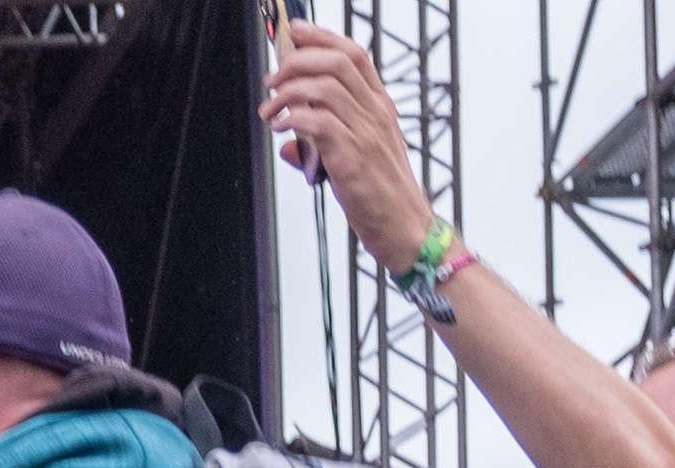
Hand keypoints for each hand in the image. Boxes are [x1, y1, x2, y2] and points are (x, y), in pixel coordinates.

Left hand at [265, 22, 434, 271]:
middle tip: (272, 79)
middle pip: (337, 63)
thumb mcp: (355, 161)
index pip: (355, 55)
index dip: (323, 38)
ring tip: (269, 108)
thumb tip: (289, 145)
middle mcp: (376, 113)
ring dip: (289, 92)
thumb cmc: (382, 195)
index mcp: (380, 107)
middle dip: (298, 62)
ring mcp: (366, 133)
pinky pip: (319, 122)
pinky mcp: (352, 158)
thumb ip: (324, 145)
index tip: (296, 32)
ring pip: (325, 87)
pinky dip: (294, 119)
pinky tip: (280, 128)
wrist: (404, 228)